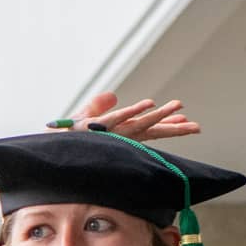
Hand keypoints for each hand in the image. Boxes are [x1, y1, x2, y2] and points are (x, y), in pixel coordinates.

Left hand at [63, 92, 201, 141]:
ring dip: (160, 116)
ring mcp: (109, 133)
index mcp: (118, 133)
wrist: (48, 148)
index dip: (166, 125)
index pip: (147, 128)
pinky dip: (134, 111)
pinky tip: (150, 104)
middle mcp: (118, 135)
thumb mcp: (83, 117)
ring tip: (180, 110)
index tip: (186, 122)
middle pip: (150, 130)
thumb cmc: (64, 137)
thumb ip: (99, 106)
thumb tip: (114, 96)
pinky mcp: (98, 127)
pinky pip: (119, 119)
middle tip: (196, 126)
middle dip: (173, 128)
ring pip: (140, 124)